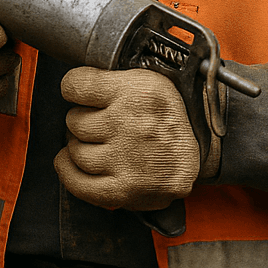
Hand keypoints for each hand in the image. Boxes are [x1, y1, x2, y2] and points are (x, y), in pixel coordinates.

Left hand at [54, 67, 202, 210]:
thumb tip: (73, 83)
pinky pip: (77, 182)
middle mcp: (130, 123)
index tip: (80, 92)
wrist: (198, 155)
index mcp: (138, 91)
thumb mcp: (150, 82)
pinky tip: (74, 163)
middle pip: (74, 120)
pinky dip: (69, 172)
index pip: (76, 85)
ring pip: (75, 151)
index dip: (74, 88)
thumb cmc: (169, 119)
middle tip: (99, 122)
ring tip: (97, 143)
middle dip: (82, 120)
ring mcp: (125, 159)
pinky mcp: (122, 189)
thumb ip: (113, 78)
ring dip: (79, 147)